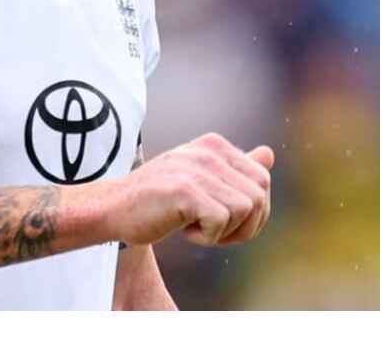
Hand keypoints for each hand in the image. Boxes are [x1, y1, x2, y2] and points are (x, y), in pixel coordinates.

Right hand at [108, 133, 274, 247]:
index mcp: (216, 145)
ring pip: (245, 210)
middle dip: (245, 225)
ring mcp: (198, 169)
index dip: (253, 211)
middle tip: (214, 231)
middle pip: (259, 196)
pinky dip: (207, 236)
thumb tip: (269, 154)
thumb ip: (234, 168)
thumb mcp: (198, 177)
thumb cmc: (157, 198)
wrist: (112, 208)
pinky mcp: (186, 191)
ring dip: (224, 231)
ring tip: (195, 227)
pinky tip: (184, 230)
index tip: (225, 222)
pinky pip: (221, 222)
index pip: (262, 178)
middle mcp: (210, 152)